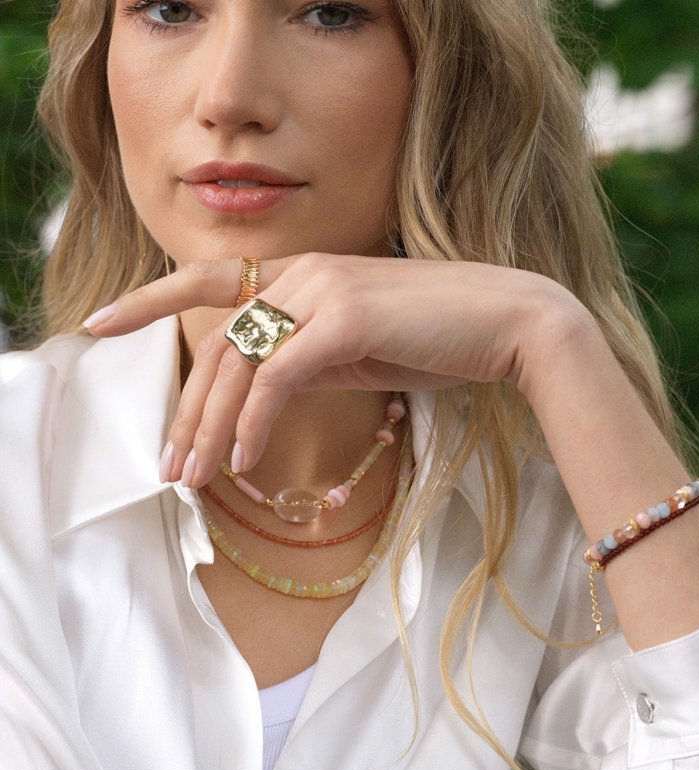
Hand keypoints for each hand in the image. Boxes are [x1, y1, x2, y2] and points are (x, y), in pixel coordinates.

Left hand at [84, 253, 577, 484]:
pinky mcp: (343, 318)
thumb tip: (266, 392)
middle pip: (218, 343)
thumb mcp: (360, 350)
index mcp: (303, 275)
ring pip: (238, 362)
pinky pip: (276, 377)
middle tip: (171, 468)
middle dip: (188, 412)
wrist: (512, 326)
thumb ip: (308, 358)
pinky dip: (254, 423)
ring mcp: (322, 289)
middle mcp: (303, 272)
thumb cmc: (444, 340)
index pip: (209, 282)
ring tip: (196, 480)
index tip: (99, 324)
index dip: (148, 299)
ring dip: (211, 429)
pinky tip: (247, 463)